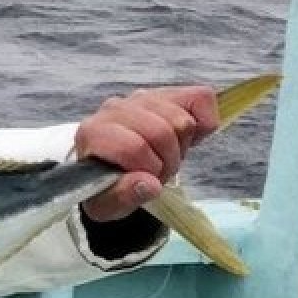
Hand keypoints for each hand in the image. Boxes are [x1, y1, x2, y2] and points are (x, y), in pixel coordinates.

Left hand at [75, 84, 219, 222]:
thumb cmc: (108, 186)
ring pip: (181, 119)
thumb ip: (123, 196)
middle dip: (167, 161)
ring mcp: (141, 97)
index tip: (145, 180)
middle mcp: (114, 109)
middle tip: (158, 171)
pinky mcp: (167, 93)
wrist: (112, 168)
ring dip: (181, 146)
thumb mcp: (107, 203)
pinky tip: (185, 138)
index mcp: (94, 133)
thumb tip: (149, 184)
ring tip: (164, 156)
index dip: (149, 169)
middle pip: (161, 132)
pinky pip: (200, 98)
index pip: (134, 146)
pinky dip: (203, 123)